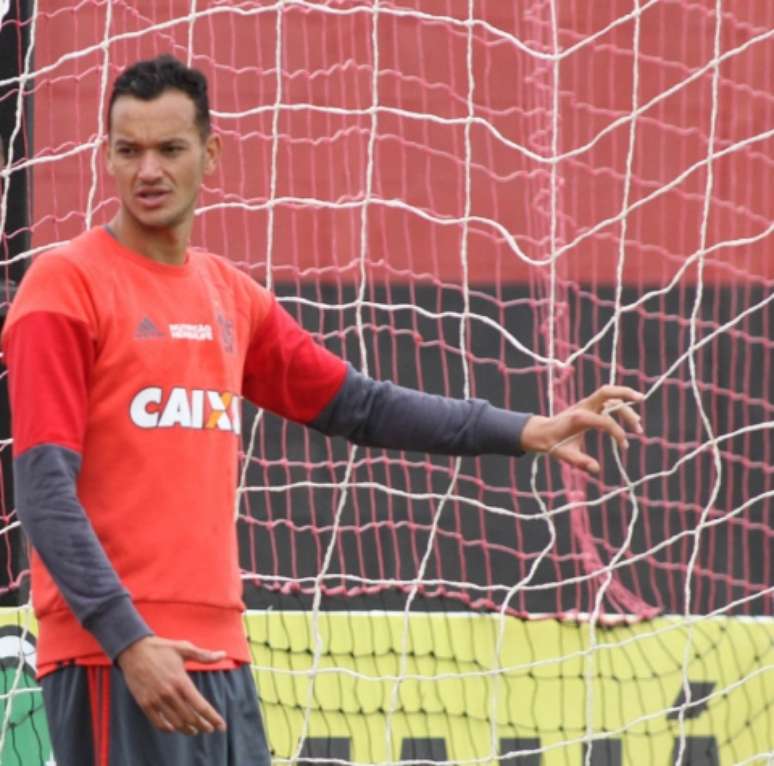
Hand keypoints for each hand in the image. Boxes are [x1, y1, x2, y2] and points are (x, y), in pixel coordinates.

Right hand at [117, 635, 227, 734]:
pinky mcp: (144, 704)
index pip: (200, 705)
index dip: (212, 717)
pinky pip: (158, 722)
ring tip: (195, 730)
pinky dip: (168, 728)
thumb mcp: (184, 648)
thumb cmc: (161, 648)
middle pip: (190, 717)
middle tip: (210, 729)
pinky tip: (175, 728)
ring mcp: (156, 700)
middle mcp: (169, 694)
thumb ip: (204, 655)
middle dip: (202, 725)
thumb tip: (224, 654)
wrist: (134, 650)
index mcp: (181, 681)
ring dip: (187, 729)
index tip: (220, 726)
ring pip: (175, 722)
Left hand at [520, 385, 643, 473]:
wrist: (542, 432)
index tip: (624, 447)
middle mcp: (583, 406)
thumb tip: (596, 469)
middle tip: (640, 415)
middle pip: (607, 393)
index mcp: (578, 417)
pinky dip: (620, 404)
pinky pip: (608, 400)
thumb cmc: (553, 443)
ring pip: (610, 396)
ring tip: (638, 424)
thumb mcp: (563, 454)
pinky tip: (631, 417)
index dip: (617, 433)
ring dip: (626, 405)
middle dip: (625, 397)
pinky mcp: (589, 406)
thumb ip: (579, 461)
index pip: (605, 421)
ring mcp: (586, 404)